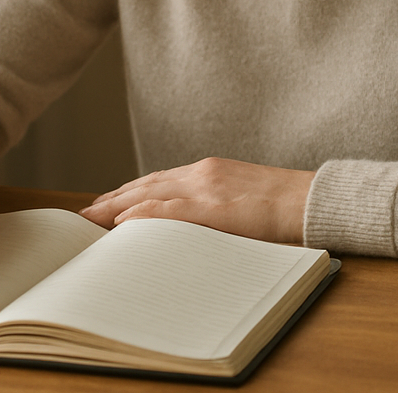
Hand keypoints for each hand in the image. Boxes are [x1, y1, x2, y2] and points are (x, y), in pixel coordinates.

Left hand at [80, 157, 314, 243]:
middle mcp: (202, 174)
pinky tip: (123, 222)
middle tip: (84, 214)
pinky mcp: (216, 207)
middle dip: (112, 199)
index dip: (127, 193)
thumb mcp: (242, 199)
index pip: (157, 181)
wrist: (313, 200)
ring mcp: (208, 188)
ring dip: (116, 206)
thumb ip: (214, 207)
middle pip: (146, 185)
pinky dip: (144, 215)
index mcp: (209, 172)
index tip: (104, 204)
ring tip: (90, 219)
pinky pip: (171, 211)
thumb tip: (189, 227)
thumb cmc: (284, 207)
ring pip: (150, 194)